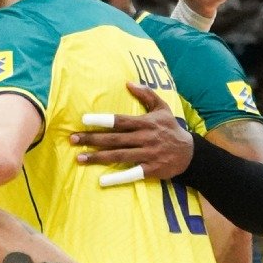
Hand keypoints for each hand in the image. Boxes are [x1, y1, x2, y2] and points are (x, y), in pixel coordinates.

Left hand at [71, 82, 192, 180]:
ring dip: (98, 157)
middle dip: (92, 139)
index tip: (84, 120)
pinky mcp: (151, 170)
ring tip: (79, 158)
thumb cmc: (171, 128)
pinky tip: (102, 180)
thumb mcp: (162, 108)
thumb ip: (146, 94)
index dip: (102, 120)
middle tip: (72, 139)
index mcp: (146, 123)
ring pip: (119, 156)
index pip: (120, 121)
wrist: (190, 153)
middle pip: (115, 139)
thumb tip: (128, 83)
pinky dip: (117, 178)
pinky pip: (132, 174)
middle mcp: (145, 138)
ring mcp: (148, 154)